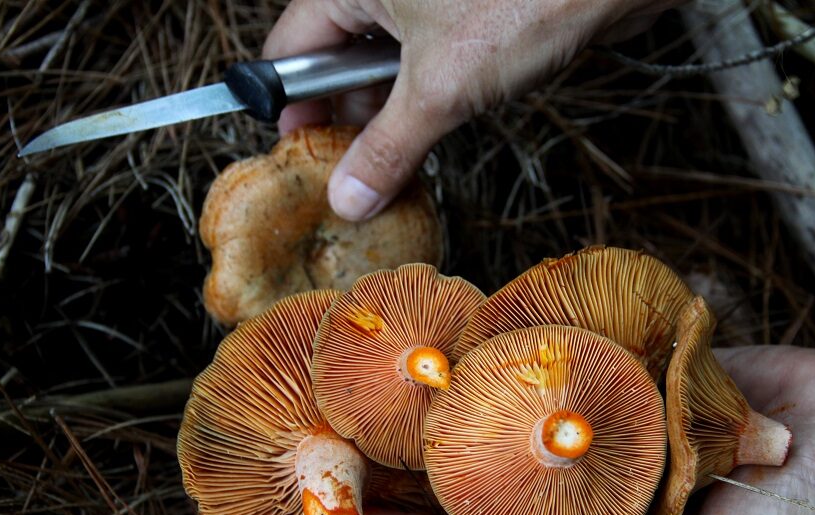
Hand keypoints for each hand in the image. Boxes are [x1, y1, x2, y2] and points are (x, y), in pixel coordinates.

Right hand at [263, 0, 677, 220]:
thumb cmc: (523, 2)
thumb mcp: (440, 89)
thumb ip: (386, 147)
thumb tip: (347, 196)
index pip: (292, 46)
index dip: (291, 104)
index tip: (298, 153)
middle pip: (336, 56)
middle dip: (342, 116)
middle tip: (347, 171)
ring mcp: (425, 1)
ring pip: (384, 64)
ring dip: (385, 115)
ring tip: (388, 162)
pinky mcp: (465, 16)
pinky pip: (425, 63)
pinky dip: (422, 100)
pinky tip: (429, 132)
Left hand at [354, 346, 814, 514]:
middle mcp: (578, 484)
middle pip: (472, 474)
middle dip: (405, 462)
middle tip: (327, 438)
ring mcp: (594, 423)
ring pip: (501, 410)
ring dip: (442, 399)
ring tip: (369, 379)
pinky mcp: (621, 369)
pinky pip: (552, 355)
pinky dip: (508, 345)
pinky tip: (456, 329)